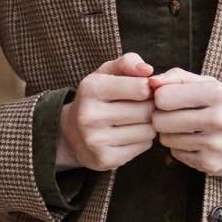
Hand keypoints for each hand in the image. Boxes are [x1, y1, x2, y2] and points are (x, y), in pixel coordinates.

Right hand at [56, 52, 161, 172]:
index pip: (141, 88)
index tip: (143, 90)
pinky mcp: (105, 159)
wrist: (71, 133)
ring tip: (136, 121)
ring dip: (148, 125)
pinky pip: (143, 147)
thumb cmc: (97, 97)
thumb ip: (128, 62)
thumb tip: (149, 70)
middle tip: (142, 107)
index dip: (148, 89)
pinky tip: (130, 135)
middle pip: (146, 110)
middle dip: (150, 107)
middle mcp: (89, 115)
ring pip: (148, 130)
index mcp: (91, 88)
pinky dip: (143, 140)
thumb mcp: (106, 73)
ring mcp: (96, 140)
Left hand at [147, 67, 221, 177]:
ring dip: (170, 134)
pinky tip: (195, 142)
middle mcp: (217, 119)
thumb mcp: (210, 84)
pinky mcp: (210, 164)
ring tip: (186, 128)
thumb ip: (178, 78)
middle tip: (173, 116)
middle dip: (161, 118)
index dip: (161, 99)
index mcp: (216, 94)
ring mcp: (214, 144)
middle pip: (160, 120)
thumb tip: (150, 82)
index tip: (170, 100)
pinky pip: (175, 154)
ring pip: (166, 139)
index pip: (163, 97)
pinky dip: (180, 148)